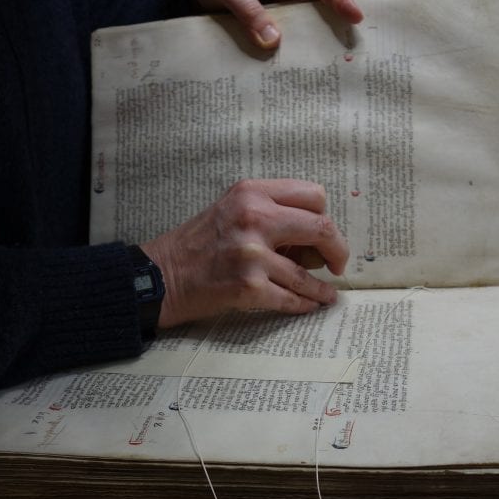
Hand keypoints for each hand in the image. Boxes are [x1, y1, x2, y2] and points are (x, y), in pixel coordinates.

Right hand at [141, 179, 347, 327]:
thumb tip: (315, 241)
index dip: (324, 216)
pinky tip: (309, 305)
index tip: (324, 233)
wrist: (161, 275)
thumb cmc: (198, 243)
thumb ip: (270, 213)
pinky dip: (304, 304)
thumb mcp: (231, 210)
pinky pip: (291, 298)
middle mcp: (254, 218)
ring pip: (307, 274)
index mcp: (251, 193)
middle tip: (338, 264)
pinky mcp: (249, 286)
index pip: (313, 196)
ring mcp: (252, 254)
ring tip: (327, 294)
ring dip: (322, 287)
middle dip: (337, 249)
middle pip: (321, 228)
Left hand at [182, 0, 362, 48]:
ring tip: (330, 61)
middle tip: (350, 47)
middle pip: (319, 1)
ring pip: (306, 18)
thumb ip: (247, 10)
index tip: (355, 15)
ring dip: (315, 38)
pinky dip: (295, 44)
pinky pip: (290, 30)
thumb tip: (272, 41)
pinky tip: (299, 63)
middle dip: (334, 22)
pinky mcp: (274, 17)